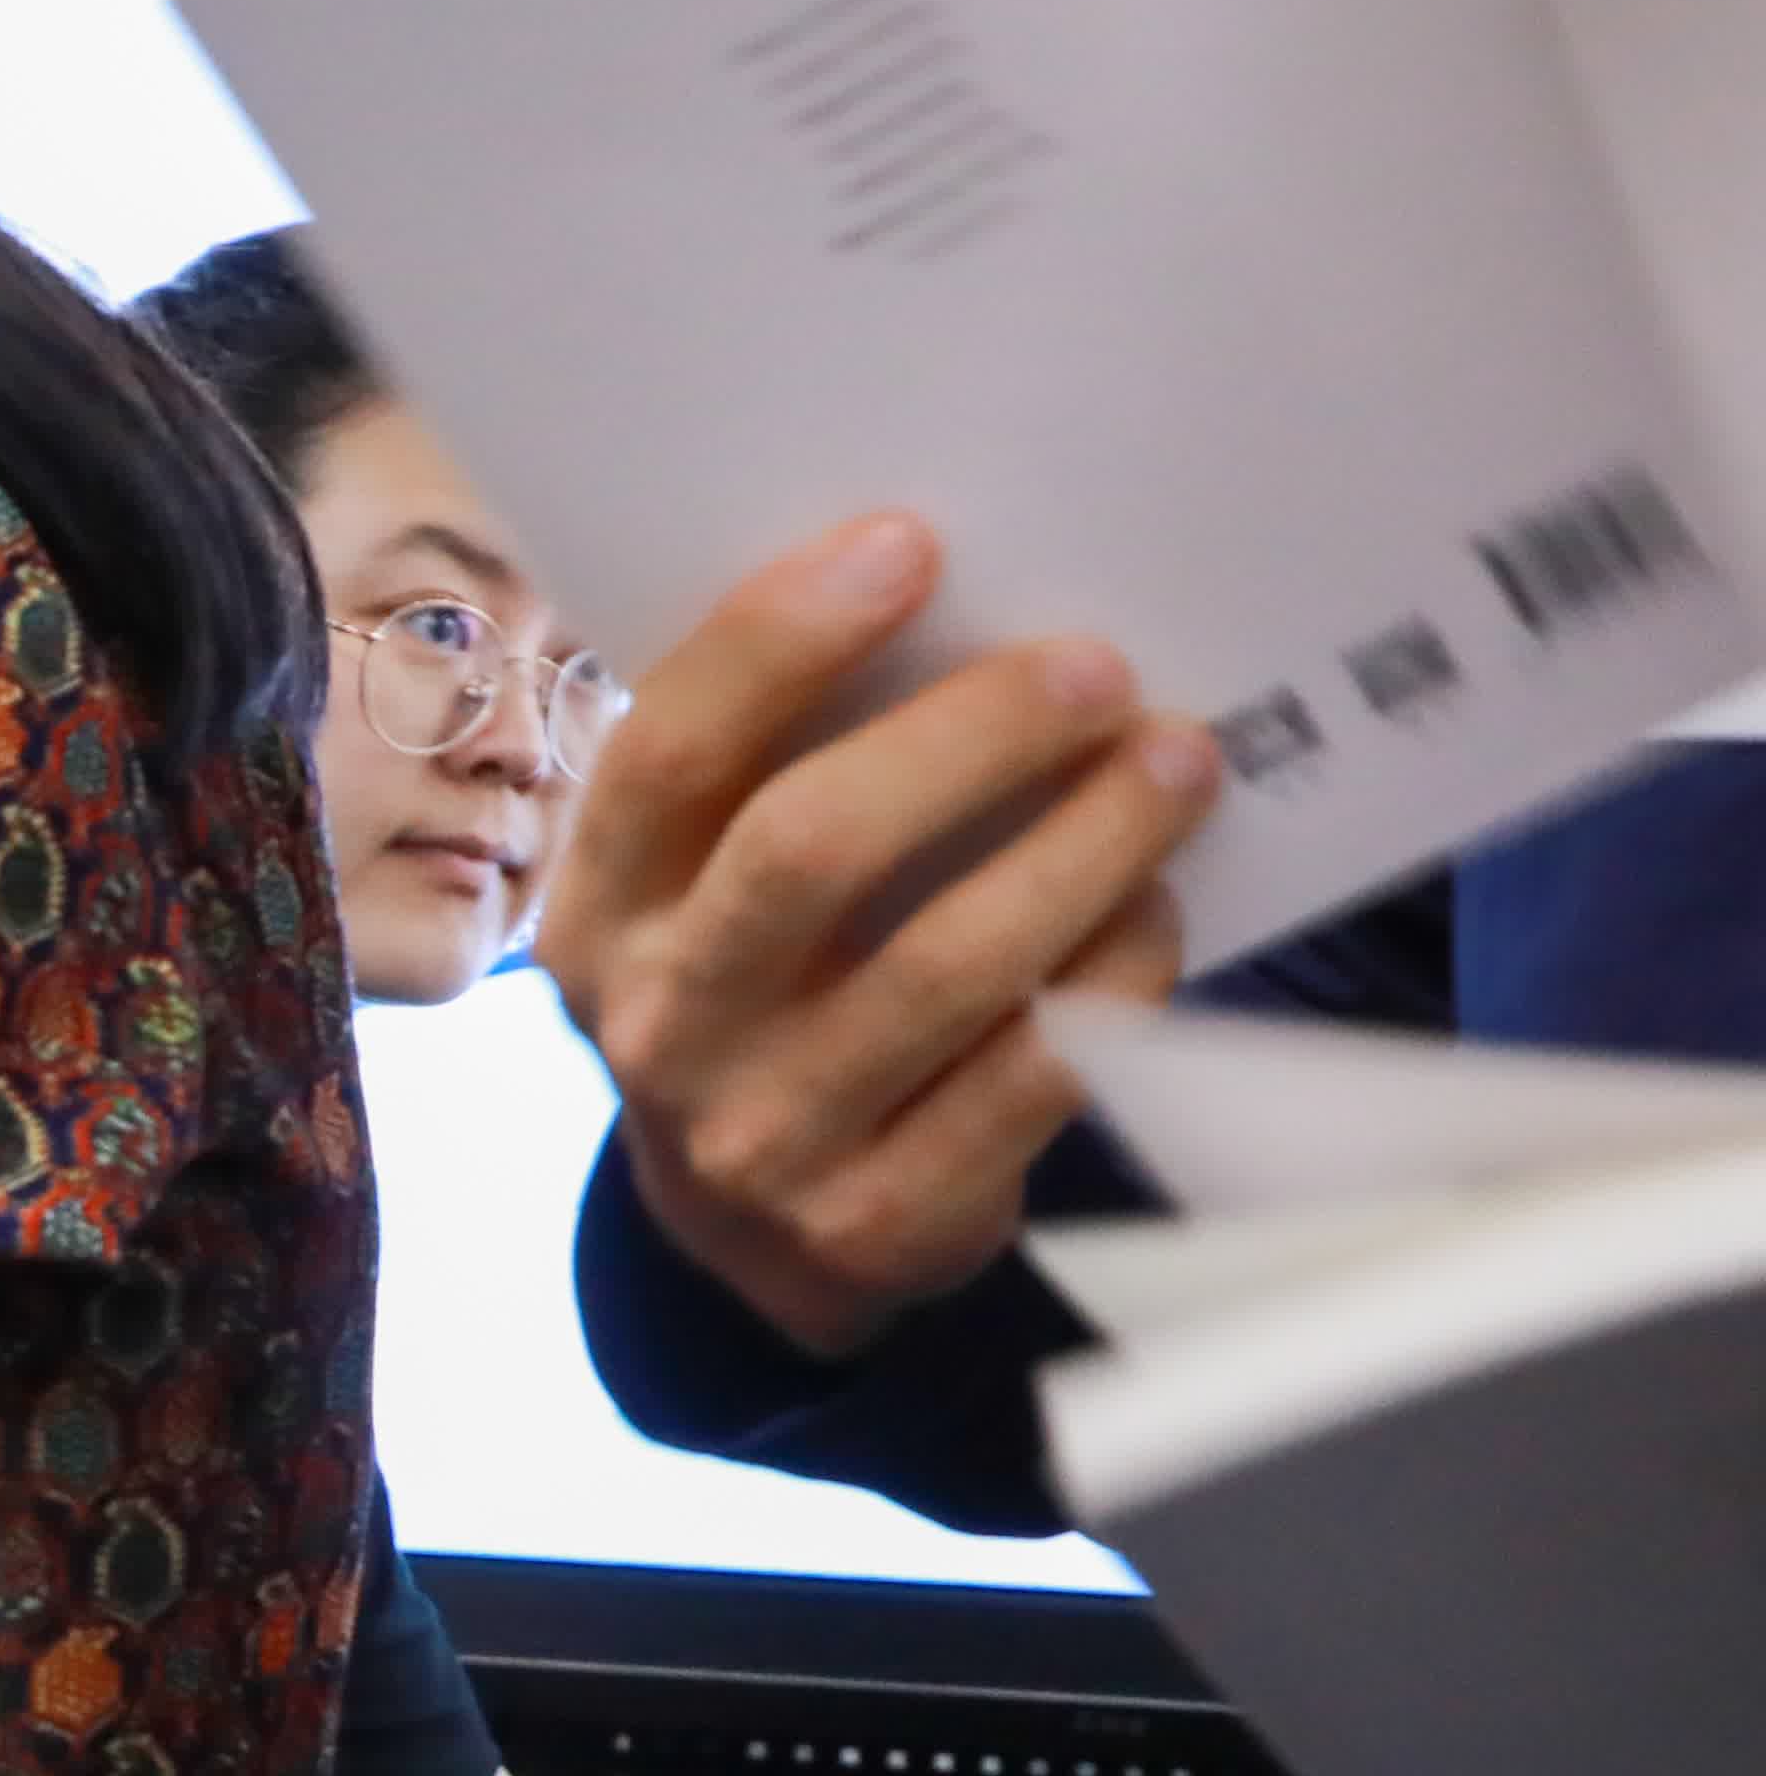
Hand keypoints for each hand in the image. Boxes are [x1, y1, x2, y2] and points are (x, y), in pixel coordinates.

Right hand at [537, 516, 1216, 1356]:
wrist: (748, 1230)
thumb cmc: (753, 991)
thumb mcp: (694, 894)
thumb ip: (761, 775)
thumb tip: (929, 595)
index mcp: (600, 915)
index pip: (669, 757)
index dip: (779, 640)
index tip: (909, 545)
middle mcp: (659, 1028)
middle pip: (809, 848)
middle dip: (971, 736)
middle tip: (1095, 669)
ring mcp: (763, 1138)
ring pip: (945, 965)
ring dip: (1084, 845)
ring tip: (1175, 764)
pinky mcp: (879, 1222)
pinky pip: (1029, 1079)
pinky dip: (1112, 977)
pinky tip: (1155, 908)